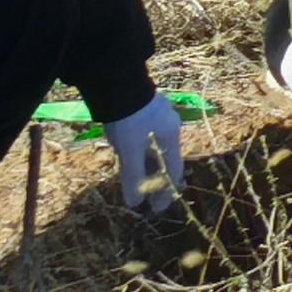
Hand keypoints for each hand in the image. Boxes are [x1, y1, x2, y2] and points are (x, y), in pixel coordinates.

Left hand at [105, 92, 185, 211]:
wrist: (117, 83)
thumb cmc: (129, 119)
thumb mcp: (129, 151)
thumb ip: (133, 176)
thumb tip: (135, 202)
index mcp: (171, 136)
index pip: (173, 169)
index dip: (166, 191)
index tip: (158, 208)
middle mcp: (168, 127)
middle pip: (165, 159)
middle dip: (157, 180)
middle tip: (149, 198)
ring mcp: (156, 118)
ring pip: (154, 149)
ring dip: (147, 167)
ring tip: (139, 182)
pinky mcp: (142, 112)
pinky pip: (145, 139)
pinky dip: (140, 154)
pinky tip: (131, 160)